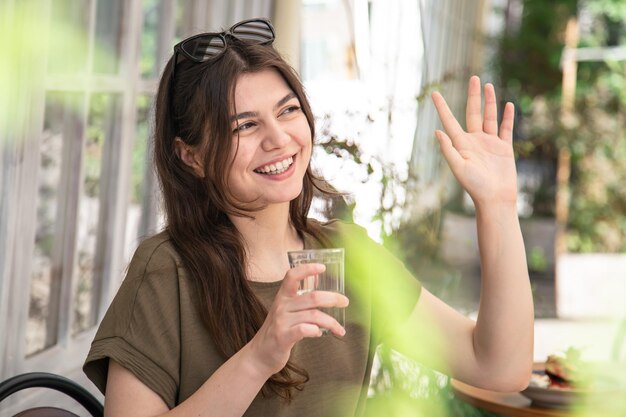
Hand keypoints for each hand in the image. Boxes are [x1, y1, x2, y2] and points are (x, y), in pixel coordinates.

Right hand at [248, 263, 348, 375]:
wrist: (259, 355)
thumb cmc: (278, 331)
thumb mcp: (286, 311)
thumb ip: (300, 301)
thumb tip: (320, 286)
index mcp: (283, 297)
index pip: (292, 276)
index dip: (307, 269)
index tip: (322, 267)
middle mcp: (281, 306)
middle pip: (312, 297)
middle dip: (332, 298)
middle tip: (345, 302)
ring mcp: (281, 321)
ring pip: (313, 315)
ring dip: (331, 322)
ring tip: (339, 329)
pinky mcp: (283, 337)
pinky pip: (304, 329)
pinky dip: (316, 331)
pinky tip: (319, 334)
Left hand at [431, 76, 516, 206]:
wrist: (495, 198)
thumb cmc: (474, 186)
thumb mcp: (459, 168)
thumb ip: (448, 149)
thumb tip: (437, 131)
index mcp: (461, 144)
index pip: (450, 121)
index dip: (442, 107)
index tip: (435, 93)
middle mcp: (474, 141)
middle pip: (473, 113)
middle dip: (473, 95)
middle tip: (474, 77)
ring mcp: (490, 143)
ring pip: (489, 117)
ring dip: (489, 102)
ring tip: (488, 85)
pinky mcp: (504, 148)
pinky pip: (505, 129)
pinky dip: (507, 117)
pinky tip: (508, 105)